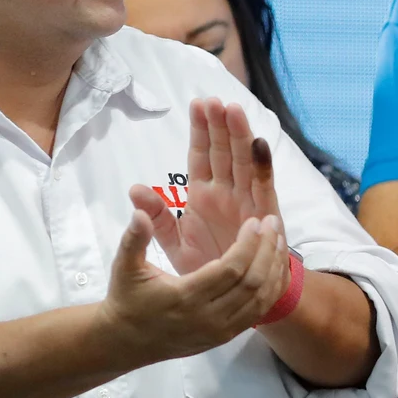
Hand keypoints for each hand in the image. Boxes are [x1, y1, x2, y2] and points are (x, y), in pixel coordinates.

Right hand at [97, 208, 289, 363]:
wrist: (127, 341)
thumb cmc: (127, 298)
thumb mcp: (124, 266)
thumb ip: (134, 238)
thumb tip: (139, 212)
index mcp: (184, 296)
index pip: (230, 269)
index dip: (248, 244)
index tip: (256, 221)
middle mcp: (206, 316)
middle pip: (252, 282)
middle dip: (267, 250)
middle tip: (273, 224)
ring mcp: (219, 330)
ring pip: (261, 298)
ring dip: (274, 267)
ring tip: (278, 240)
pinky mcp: (226, 336)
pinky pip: (258, 311)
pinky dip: (271, 287)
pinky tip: (274, 265)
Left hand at [128, 99, 284, 274]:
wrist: (233, 297)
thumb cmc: (206, 266)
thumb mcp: (173, 242)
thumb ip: (157, 216)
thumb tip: (134, 189)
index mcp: (204, 195)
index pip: (201, 156)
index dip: (200, 131)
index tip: (197, 104)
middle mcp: (227, 192)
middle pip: (224, 151)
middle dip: (220, 125)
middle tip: (214, 100)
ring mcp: (246, 201)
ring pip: (244, 161)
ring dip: (240, 136)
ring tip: (233, 110)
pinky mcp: (263, 214)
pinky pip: (264, 186)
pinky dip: (263, 165)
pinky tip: (259, 143)